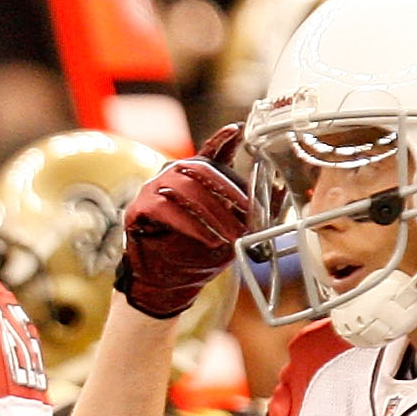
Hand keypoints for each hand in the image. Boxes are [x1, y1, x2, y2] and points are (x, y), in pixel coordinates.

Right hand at [116, 126, 253, 319]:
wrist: (166, 286)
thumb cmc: (196, 256)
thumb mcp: (231, 231)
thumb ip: (251, 211)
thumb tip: (279, 190)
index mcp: (192, 178)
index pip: (209, 153)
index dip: (222, 139)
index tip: (237, 129)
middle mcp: (170, 177)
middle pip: (202, 170)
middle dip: (229, 192)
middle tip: (247, 212)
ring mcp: (151, 191)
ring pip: (186, 189)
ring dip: (213, 213)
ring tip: (229, 234)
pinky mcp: (138, 209)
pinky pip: (166, 209)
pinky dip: (191, 225)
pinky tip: (206, 239)